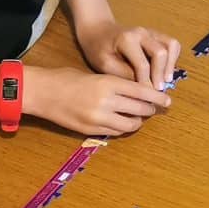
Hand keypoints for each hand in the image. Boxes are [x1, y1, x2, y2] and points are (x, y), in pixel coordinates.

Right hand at [25, 66, 171, 136]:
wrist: (41, 92)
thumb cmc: (66, 78)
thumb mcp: (95, 75)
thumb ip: (116, 85)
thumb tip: (138, 94)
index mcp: (108, 83)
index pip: (142, 92)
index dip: (157, 98)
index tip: (167, 101)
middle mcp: (106, 102)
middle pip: (140, 109)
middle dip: (150, 109)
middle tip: (153, 108)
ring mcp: (98, 118)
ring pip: (130, 124)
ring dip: (137, 121)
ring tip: (137, 116)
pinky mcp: (91, 130)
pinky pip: (115, 132)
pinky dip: (122, 127)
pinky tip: (122, 121)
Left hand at [74, 19, 180, 91]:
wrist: (98, 31)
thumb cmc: (98, 49)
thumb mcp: (104, 64)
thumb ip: (124, 74)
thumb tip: (144, 88)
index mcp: (127, 39)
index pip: (142, 64)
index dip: (146, 82)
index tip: (146, 96)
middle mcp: (142, 33)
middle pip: (161, 53)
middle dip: (161, 73)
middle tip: (158, 90)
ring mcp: (151, 32)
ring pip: (172, 46)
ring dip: (171, 65)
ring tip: (166, 80)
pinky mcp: (157, 34)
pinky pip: (172, 44)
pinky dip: (173, 58)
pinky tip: (166, 70)